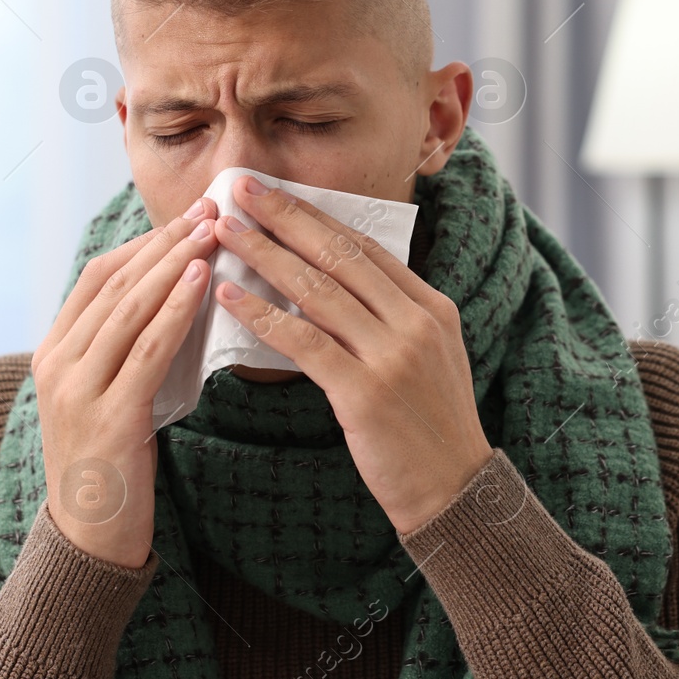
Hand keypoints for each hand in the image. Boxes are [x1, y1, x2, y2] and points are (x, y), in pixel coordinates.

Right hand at [30, 199, 217, 566]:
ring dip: (175, 263)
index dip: (145, 243)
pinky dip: (175, 309)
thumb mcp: (107, 398)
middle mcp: (56, 364)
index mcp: (52, 353)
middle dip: (166, 241)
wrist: (88, 543)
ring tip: (214, 231)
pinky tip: (203, 280)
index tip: (188, 216)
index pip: (98, 278)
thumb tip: (176, 298)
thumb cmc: (110, 467)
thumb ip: (124, 352)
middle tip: (211, 209)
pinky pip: (147, 350)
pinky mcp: (107, 418)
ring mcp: (76, 391)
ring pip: (130, 309)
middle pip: (116, 284)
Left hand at [211, 176, 493, 533]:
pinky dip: (262, 315)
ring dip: (264, 255)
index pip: (365, 247)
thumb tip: (330, 284)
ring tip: (223, 233)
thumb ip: (389, 319)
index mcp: (432, 307)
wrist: (455, 490)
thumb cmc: (429, 428)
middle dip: (284, 216)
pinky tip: (229, 296)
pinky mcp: (365, 392)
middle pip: (338, 255)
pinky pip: (304, 342)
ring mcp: (393, 355)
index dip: (315, 215)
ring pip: (316, 290)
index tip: (274, 192)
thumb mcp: (427, 359)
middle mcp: (415, 322)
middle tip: (241, 187)